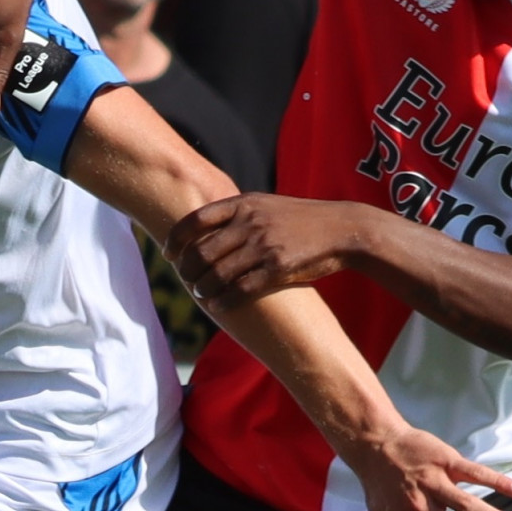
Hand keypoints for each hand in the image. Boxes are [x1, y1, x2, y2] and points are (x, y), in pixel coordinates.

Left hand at [173, 193, 386, 303]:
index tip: (168, 254)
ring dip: (203, 289)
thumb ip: (239, 214)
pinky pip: (241, 290)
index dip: (176, 239)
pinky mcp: (278, 269)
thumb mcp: (267, 205)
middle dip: (188, 270)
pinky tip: (218, 306)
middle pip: (202, 251)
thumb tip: (206, 230)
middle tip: (185, 280)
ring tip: (201, 294)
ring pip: (218, 274)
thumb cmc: (302, 220)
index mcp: (244, 204)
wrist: (343, 230)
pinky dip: (224, 301)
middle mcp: (250, 223)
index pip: (196, 220)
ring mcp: (264, 245)